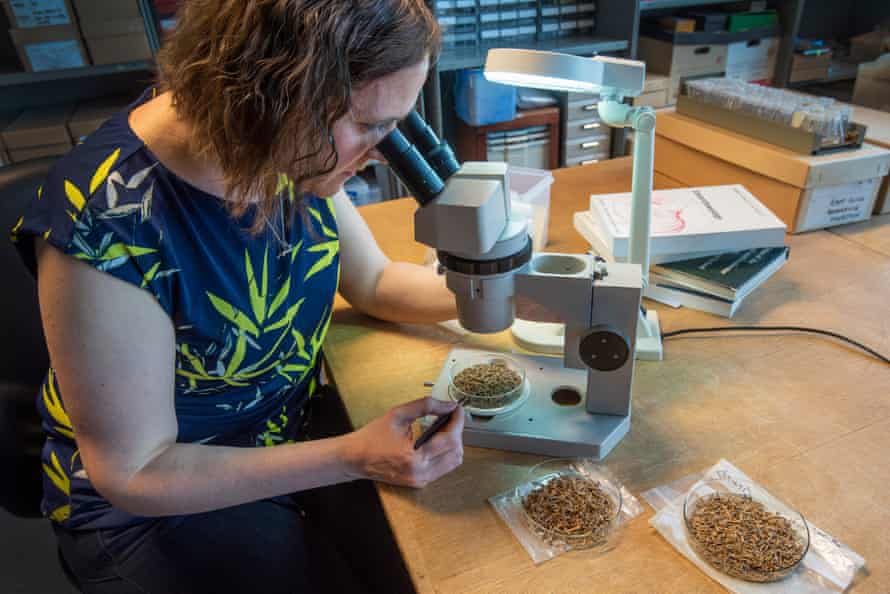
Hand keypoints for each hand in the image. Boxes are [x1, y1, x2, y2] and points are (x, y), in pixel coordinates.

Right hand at [340, 397, 463, 487]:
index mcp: (414, 458)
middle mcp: (420, 473)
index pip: (449, 439)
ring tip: (444, 427)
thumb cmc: (372, 437)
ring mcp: (421, 480)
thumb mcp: (398, 414)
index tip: (457, 409)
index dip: (457, 422)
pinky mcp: (420, 482)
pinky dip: (446, 453)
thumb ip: (426, 406)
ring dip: (453, 443)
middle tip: (450, 416)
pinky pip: (444, 468)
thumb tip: (448, 405)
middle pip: (456, 452)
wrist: (355, 458)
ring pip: (453, 462)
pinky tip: (438, 440)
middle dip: (457, 431)